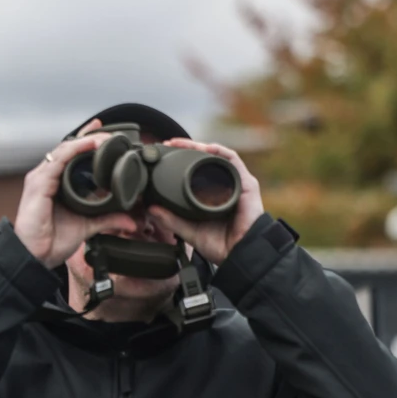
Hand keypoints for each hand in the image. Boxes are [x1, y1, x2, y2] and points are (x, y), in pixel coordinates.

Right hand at [13, 119, 139, 268]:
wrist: (35, 256)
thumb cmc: (52, 241)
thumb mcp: (88, 227)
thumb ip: (107, 220)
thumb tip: (131, 222)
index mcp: (57, 184)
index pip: (72, 156)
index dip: (88, 142)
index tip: (109, 135)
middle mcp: (48, 177)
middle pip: (70, 148)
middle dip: (91, 137)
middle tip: (113, 134)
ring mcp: (42, 178)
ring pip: (65, 149)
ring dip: (86, 140)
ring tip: (106, 137)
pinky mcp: (39, 183)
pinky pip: (58, 160)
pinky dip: (75, 149)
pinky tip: (89, 144)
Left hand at [146, 139, 263, 265]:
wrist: (240, 254)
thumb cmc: (219, 245)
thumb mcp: (188, 230)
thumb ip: (170, 220)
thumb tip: (150, 208)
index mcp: (210, 196)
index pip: (195, 172)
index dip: (180, 161)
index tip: (163, 155)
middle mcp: (222, 187)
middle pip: (205, 160)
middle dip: (187, 149)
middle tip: (169, 144)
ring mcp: (235, 184)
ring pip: (216, 157)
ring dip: (199, 147)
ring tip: (183, 143)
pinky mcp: (246, 184)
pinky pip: (233, 161)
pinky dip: (219, 152)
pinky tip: (206, 148)